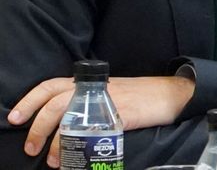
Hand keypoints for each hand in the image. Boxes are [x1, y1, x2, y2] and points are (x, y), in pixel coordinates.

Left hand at [7, 74, 194, 166]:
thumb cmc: (142, 96)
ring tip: (54, 161)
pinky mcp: (119, 115)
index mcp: (89, 83)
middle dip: (37, 129)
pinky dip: (79, 147)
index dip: (30, 101)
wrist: (173, 94)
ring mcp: (106, 102)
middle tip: (31, 148)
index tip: (15, 118)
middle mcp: (94, 90)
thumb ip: (89, 102)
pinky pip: (90, 132)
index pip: (51, 86)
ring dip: (56, 142)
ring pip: (68, 119)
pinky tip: (77, 157)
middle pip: (54, 104)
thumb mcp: (110, 93)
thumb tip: (64, 123)